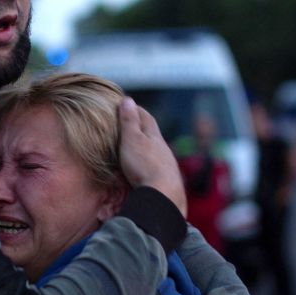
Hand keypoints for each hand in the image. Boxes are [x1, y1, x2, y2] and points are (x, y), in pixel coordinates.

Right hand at [118, 97, 185, 216]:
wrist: (163, 195)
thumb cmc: (144, 165)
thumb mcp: (132, 139)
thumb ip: (129, 122)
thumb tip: (127, 100)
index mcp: (155, 137)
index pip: (146, 118)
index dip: (137, 110)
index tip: (128, 104)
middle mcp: (164, 149)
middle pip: (153, 134)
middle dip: (144, 127)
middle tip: (133, 123)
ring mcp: (167, 166)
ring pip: (157, 151)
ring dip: (148, 147)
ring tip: (139, 147)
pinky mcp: (167, 181)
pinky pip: (158, 167)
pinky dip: (151, 163)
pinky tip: (148, 169)